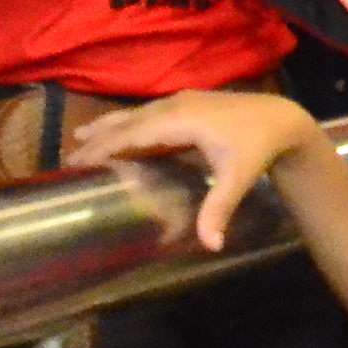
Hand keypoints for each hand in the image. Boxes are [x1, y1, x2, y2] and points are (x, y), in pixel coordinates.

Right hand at [67, 91, 328, 250]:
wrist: (280, 119)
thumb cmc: (257, 148)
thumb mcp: (237, 178)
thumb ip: (219, 209)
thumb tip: (210, 245)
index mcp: (181, 120)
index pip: (134, 133)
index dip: (106, 146)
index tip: (78, 162)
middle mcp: (175, 105)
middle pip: (128, 121)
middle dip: (98, 138)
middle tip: (67, 158)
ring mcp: (180, 101)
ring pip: (135, 113)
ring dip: (107, 127)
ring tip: (77, 139)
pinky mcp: (186, 103)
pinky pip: (147, 112)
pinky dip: (125, 122)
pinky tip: (114, 129)